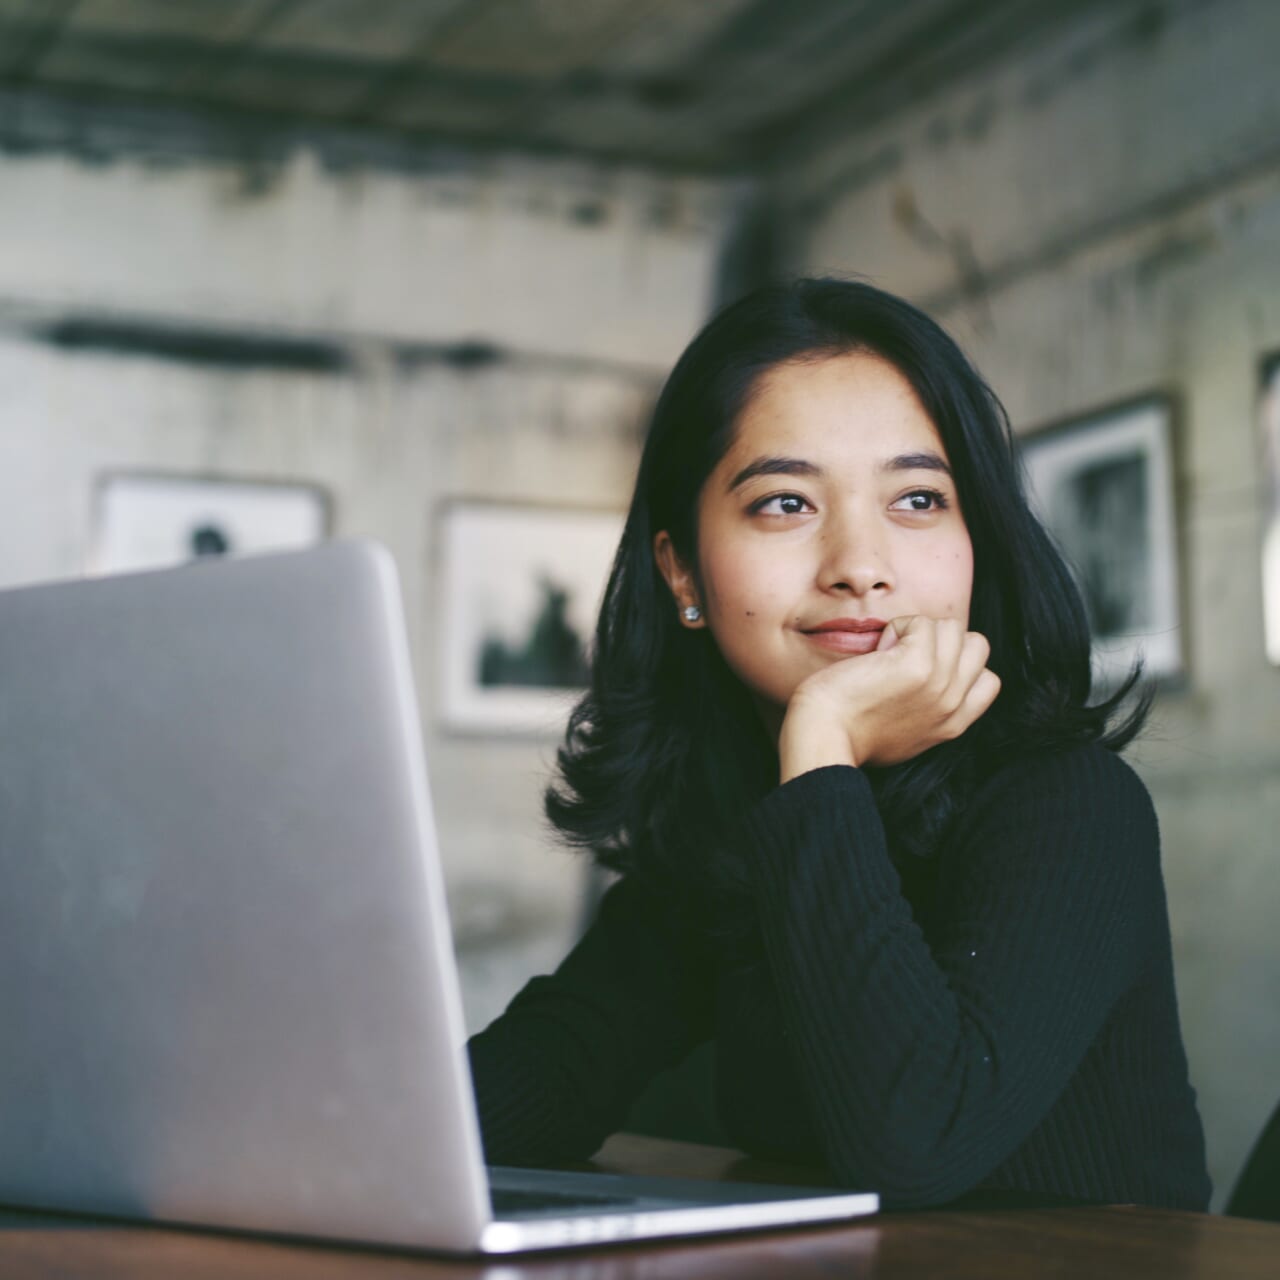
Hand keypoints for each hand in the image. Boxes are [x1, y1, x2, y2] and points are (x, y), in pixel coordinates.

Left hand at [778, 616, 1000, 782]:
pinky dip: (899, 626)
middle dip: (941, 640)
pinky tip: (878, 650)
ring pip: (954, 628)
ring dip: (918, 629)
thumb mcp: (906, 731)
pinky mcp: (917, 666)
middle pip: (976, 646)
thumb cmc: (850, 731)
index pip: (988, 679)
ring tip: (888, 651)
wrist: (824, 736)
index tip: (920, 670)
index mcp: (953, 724)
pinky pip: (923, 622)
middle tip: (904, 656)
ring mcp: (939, 685)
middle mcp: (952, 705)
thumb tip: (929, 676)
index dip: (957, 664)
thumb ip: (928, 710)